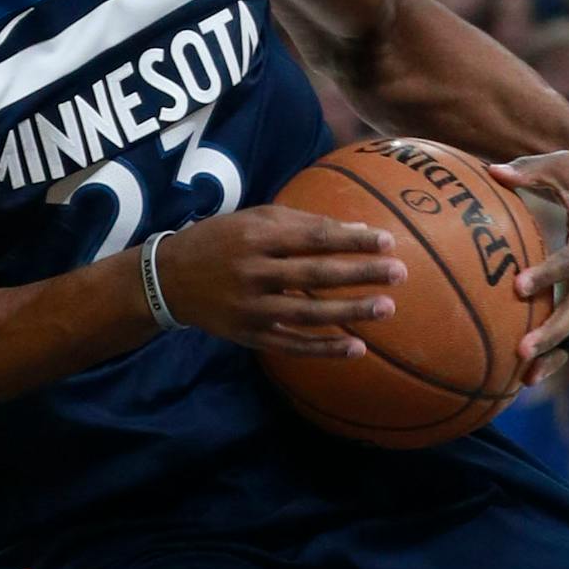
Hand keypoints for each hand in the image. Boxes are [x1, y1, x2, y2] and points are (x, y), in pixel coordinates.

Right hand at [152, 206, 406, 358]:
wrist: (170, 278)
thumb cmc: (222, 239)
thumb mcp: (255, 219)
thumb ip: (303, 223)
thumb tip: (357, 228)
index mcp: (257, 236)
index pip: (313, 237)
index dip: (352, 239)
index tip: (387, 240)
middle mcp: (254, 271)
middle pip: (315, 275)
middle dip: (360, 274)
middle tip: (398, 273)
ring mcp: (251, 307)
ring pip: (308, 313)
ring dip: (349, 312)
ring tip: (386, 308)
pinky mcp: (249, 335)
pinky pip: (292, 345)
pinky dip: (324, 348)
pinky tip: (356, 347)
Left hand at [490, 148, 568, 384]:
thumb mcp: (562, 164)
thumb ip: (529, 170)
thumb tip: (492, 169)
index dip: (546, 275)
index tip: (518, 286)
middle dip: (552, 333)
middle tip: (522, 351)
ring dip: (557, 353)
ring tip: (525, 379)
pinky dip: (560, 348)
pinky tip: (531, 370)